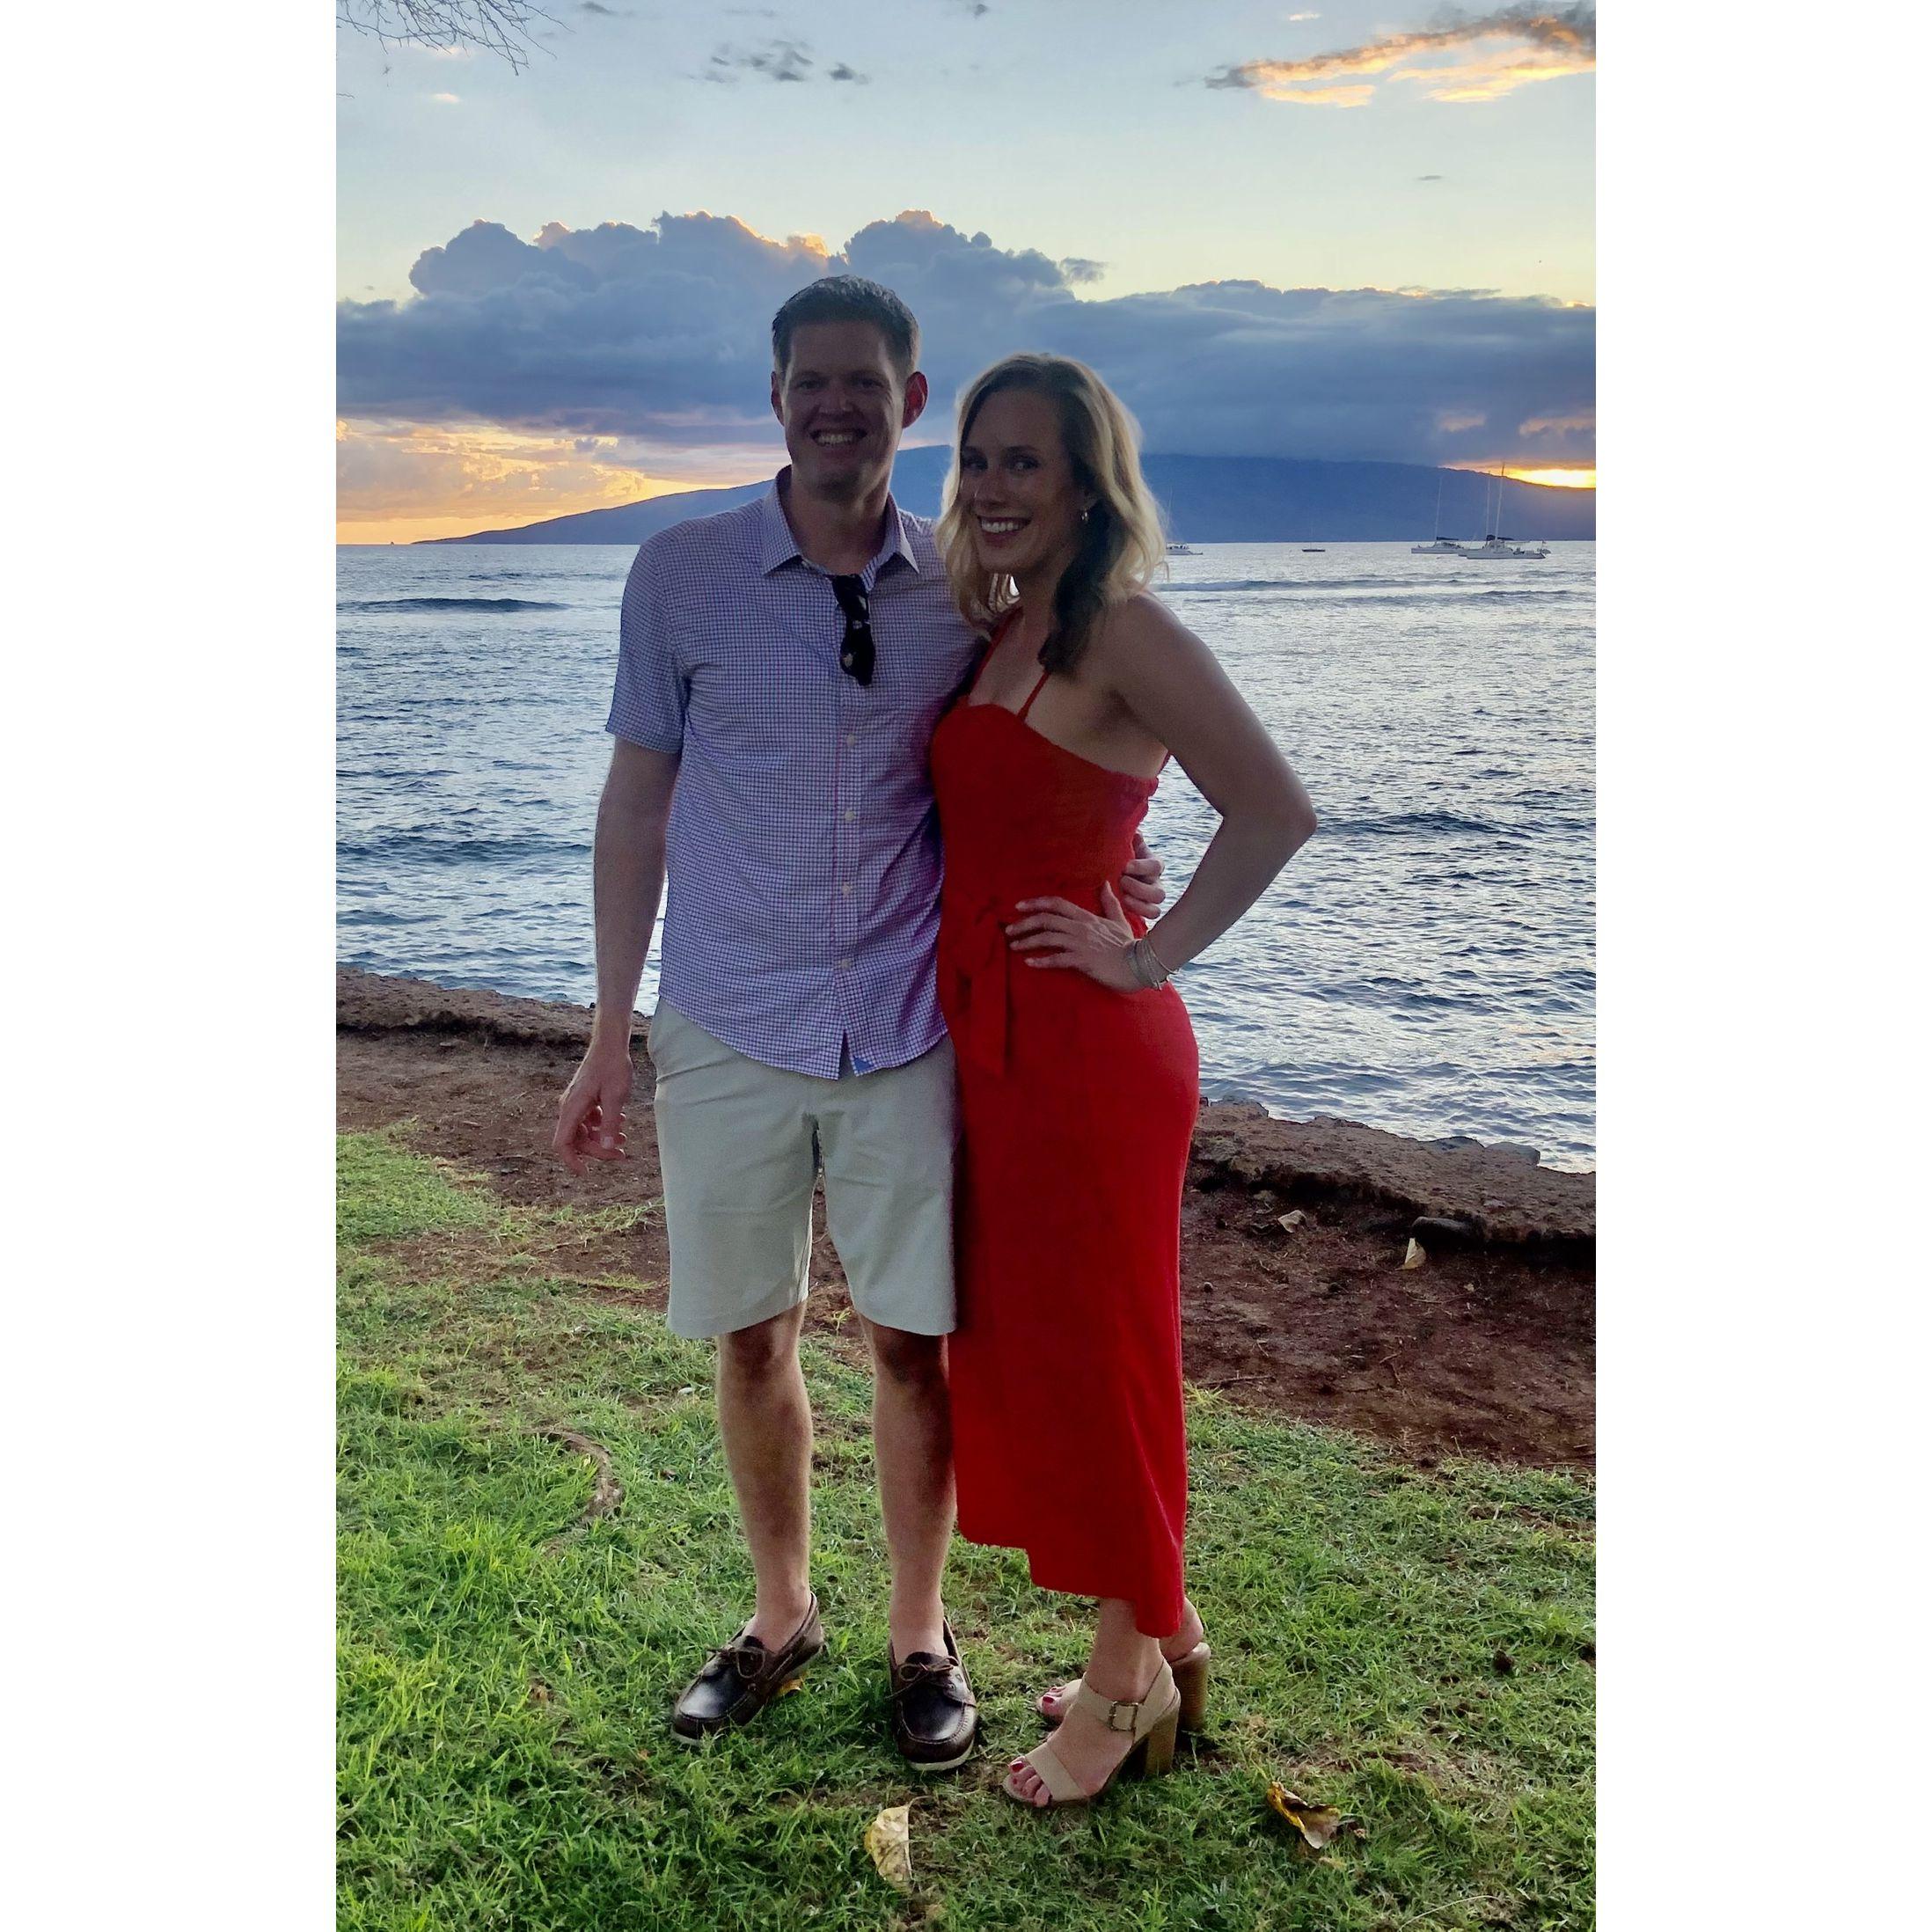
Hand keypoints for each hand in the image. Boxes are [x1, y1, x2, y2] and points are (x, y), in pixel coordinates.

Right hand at [553, 1039, 635, 1173]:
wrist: (610, 1044)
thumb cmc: (612, 1066)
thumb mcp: (615, 1096)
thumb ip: (610, 1123)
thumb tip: (607, 1146)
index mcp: (572, 1107)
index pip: (562, 1143)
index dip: (571, 1161)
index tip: (585, 1172)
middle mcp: (569, 1107)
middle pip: (577, 1140)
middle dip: (598, 1149)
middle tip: (621, 1153)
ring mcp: (576, 1103)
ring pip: (584, 1131)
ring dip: (602, 1138)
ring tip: (624, 1138)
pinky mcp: (584, 1099)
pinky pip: (589, 1120)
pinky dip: (602, 1125)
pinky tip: (619, 1120)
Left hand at [1006, 882, 1143, 991]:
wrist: (1140, 964)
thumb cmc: (1127, 944)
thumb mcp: (1118, 920)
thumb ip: (1109, 902)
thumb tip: (1105, 883)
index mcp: (1086, 917)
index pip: (1056, 903)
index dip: (1036, 903)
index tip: (1019, 906)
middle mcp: (1080, 927)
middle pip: (1045, 920)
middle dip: (1024, 923)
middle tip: (1009, 930)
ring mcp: (1080, 943)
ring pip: (1047, 938)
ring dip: (1027, 941)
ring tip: (1014, 945)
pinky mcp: (1082, 960)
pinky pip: (1057, 959)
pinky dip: (1041, 960)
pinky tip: (1029, 962)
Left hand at [1117, 833, 1164, 924]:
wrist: (1114, 869)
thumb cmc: (1121, 855)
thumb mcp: (1125, 844)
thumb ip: (1130, 837)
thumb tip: (1134, 832)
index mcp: (1154, 865)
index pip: (1156, 866)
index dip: (1142, 867)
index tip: (1126, 866)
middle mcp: (1156, 883)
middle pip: (1159, 893)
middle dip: (1139, 889)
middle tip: (1122, 881)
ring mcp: (1151, 899)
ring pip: (1156, 908)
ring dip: (1139, 905)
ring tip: (1122, 897)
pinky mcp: (1144, 910)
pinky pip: (1149, 918)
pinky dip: (1137, 914)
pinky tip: (1122, 907)